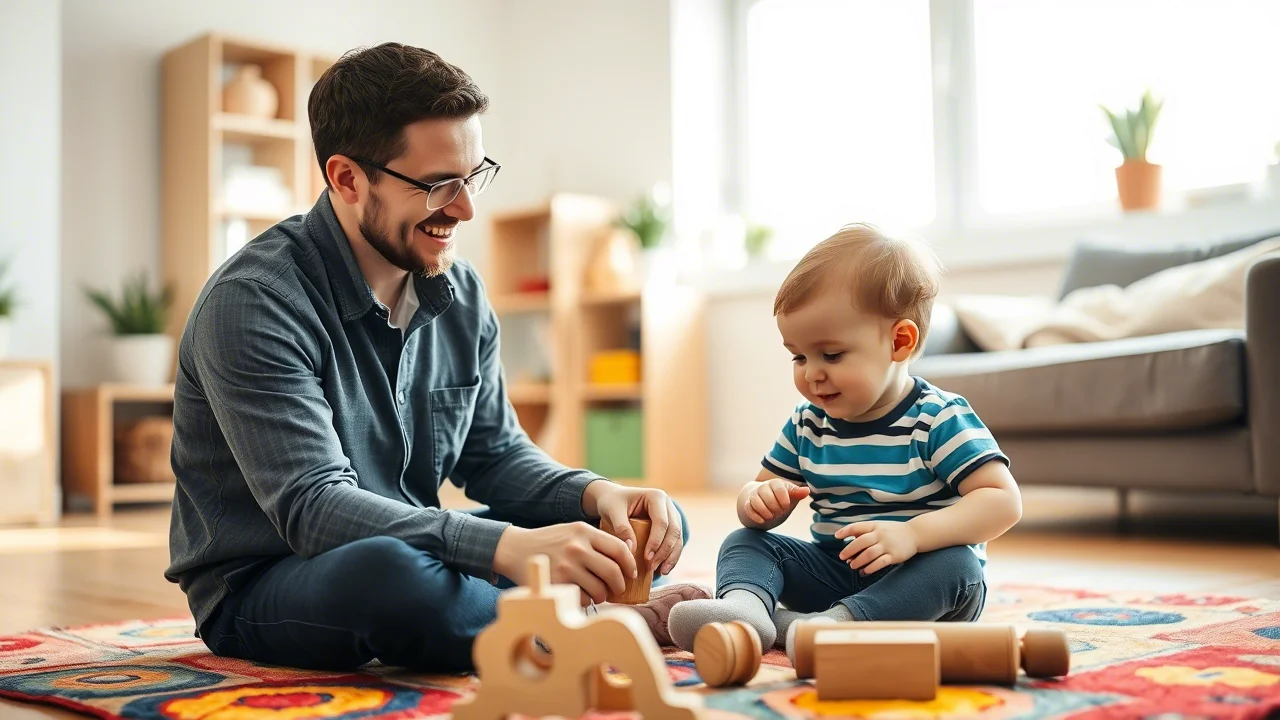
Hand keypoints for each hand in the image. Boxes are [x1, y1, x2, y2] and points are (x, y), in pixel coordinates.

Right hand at [492, 523, 636, 604]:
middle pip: (613, 572)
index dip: (630, 564)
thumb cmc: (550, 542)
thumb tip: (627, 559)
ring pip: (600, 589)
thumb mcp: (573, 531)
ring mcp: (566, 566)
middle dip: (620, 585)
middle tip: (618, 589)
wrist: (516, 549)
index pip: (620, 549)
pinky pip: (583, 599)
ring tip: (598, 594)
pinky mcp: (556, 584)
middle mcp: (577, 547)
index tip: (631, 573)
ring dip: (603, 596)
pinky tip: (580, 595)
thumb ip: (597, 541)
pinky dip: (586, 601)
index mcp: (584, 531)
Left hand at [584, 480, 684, 576]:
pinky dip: (671, 556)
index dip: (656, 541)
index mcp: (656, 497)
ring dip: (671, 556)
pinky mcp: (670, 527)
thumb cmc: (612, 502)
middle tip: (652, 567)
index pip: (661, 522)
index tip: (647, 558)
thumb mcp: (612, 511)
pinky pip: (675, 543)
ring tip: (661, 572)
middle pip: (673, 530)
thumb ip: (622, 528)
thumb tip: (632, 549)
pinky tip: (663, 569)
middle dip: (665, 551)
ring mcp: (671, 516)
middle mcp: (668, 505)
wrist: (613, 499)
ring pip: (678, 538)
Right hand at [742, 479, 809, 524]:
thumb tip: (807, 490)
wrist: (765, 498)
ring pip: (757, 502)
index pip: (780, 490)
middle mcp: (764, 487)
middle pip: (768, 498)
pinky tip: (763, 520)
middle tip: (779, 512)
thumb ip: (798, 493)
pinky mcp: (748, 503)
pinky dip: (756, 516)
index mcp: (776, 483)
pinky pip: (749, 509)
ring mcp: (754, 495)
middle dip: (776, 509)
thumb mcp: (791, 495)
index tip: (786, 506)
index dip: (784, 501)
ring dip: (766, 513)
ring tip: (771, 516)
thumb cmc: (782, 497)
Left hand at [836, 521, 918, 574]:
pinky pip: (880, 563)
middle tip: (842, 557)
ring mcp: (888, 545)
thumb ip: (865, 532)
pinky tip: (864, 572)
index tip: (836, 536)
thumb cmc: (892, 531)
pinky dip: (870, 568)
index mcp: (874, 526)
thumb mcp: (879, 526)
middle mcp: (880, 534)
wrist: (915, 534)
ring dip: (858, 561)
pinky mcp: (894, 556)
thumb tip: (848, 543)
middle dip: (849, 550)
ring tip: (852, 566)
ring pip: (869, 554)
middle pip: (861, 542)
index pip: (857, 527)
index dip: (845, 531)